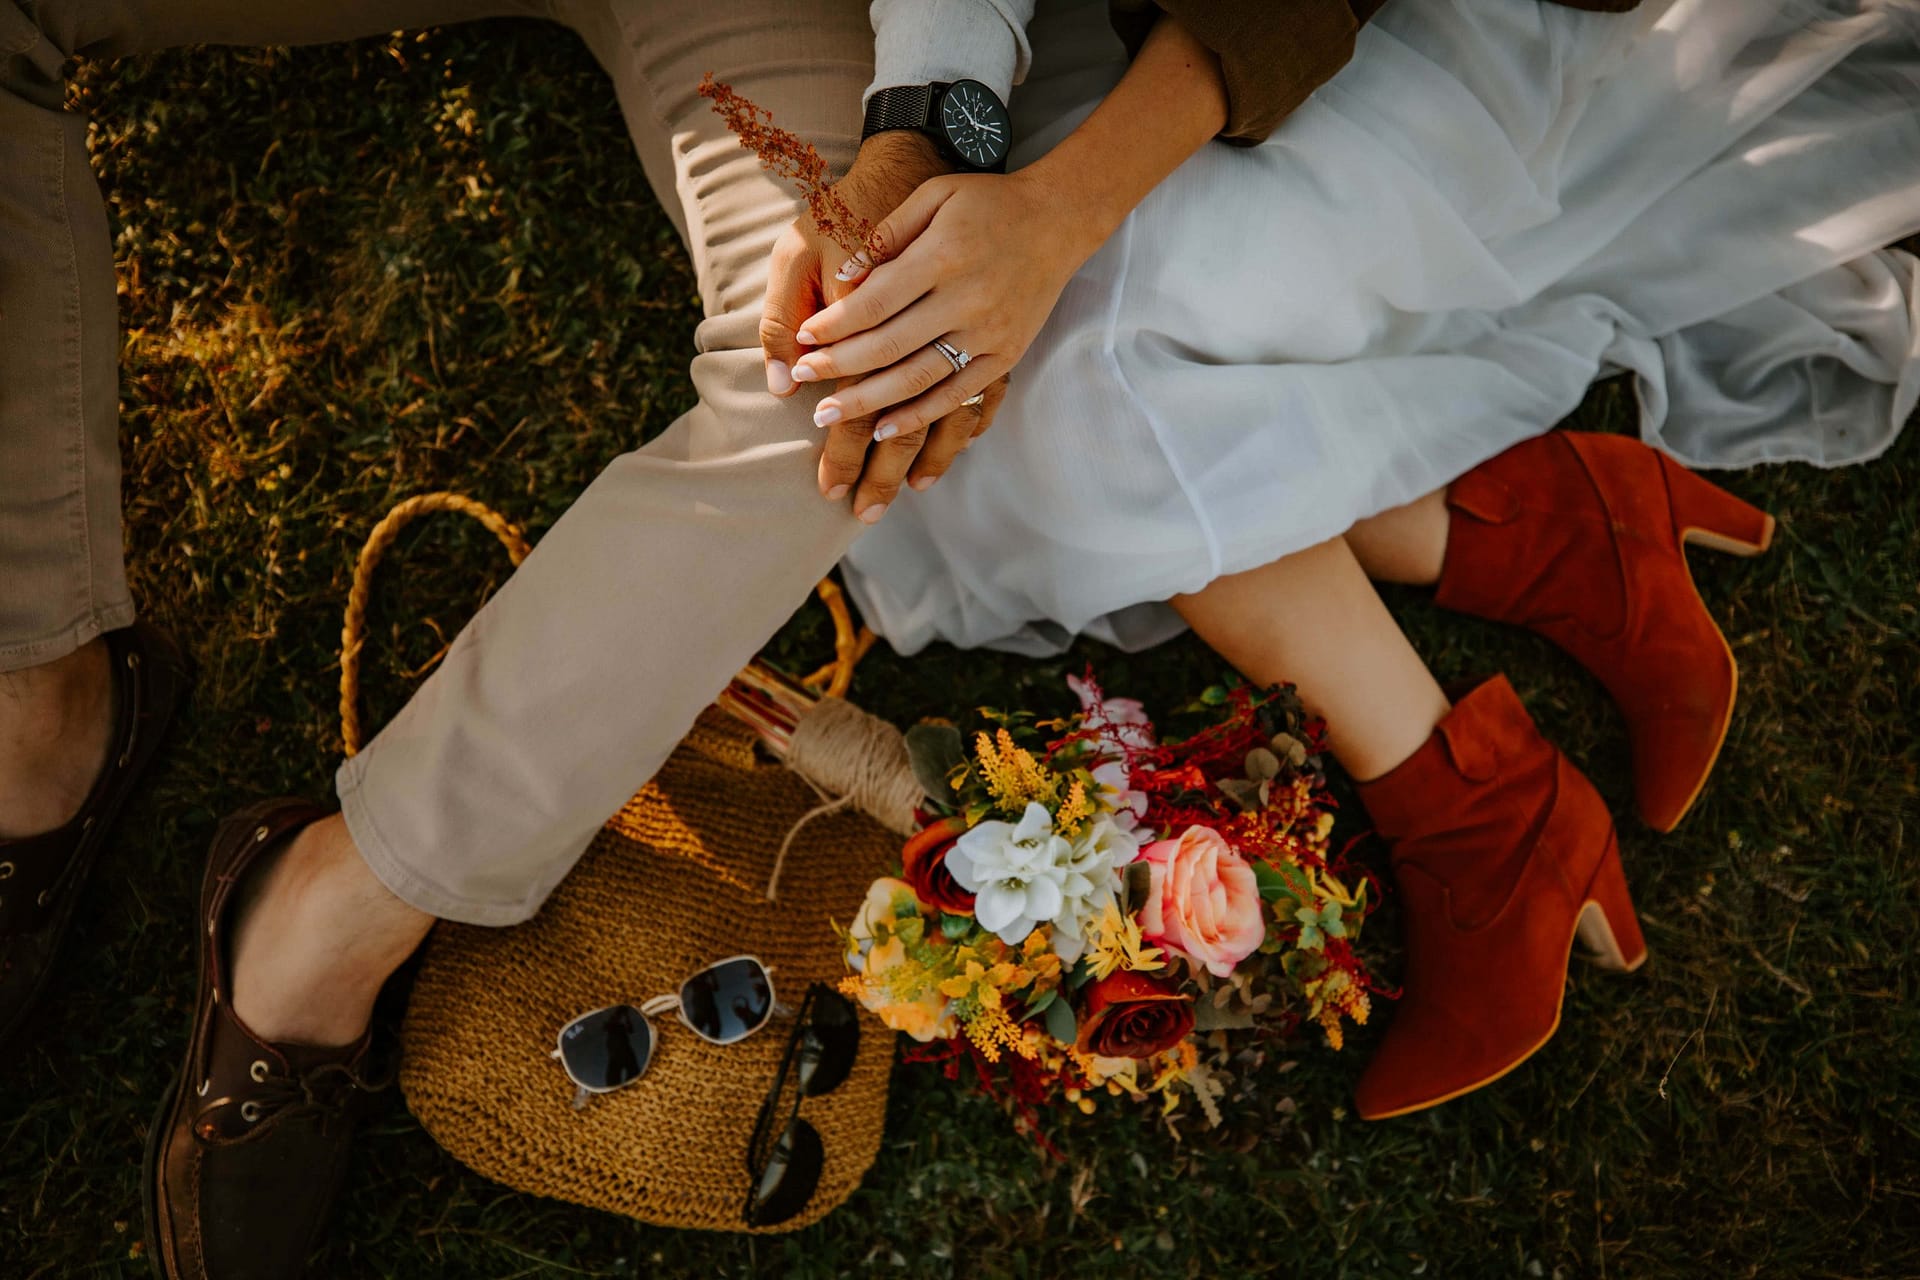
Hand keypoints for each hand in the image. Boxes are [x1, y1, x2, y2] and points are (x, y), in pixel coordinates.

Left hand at [761, 133, 1002, 520]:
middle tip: (802, 384)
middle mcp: (966, 299)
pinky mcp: (1006, 355)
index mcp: (943, 256)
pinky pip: (957, 394)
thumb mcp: (936, 196)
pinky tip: (884, 430)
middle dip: (839, 369)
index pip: (875, 302)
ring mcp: (988, 332)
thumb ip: (889, 233)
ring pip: (918, 378)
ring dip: (869, 402)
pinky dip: (920, 416)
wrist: (1059, 219)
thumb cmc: (989, 202)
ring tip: (828, 418)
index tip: (802, 342)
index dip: (835, 326)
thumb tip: (845, 276)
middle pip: (890, 346)